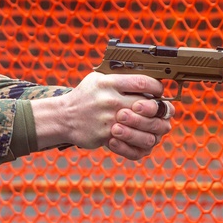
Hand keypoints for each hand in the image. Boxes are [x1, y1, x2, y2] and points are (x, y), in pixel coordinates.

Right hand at [30, 72, 173, 159]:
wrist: (63, 117)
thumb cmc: (84, 97)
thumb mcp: (98, 79)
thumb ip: (120, 78)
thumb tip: (148, 80)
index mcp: (109, 83)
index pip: (143, 83)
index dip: (157, 88)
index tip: (159, 92)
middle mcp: (110, 100)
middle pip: (148, 106)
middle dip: (158, 110)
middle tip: (159, 112)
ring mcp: (109, 119)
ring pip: (144, 127)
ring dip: (152, 129)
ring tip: (152, 127)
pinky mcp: (106, 136)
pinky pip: (131, 144)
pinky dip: (139, 144)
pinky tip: (139, 139)